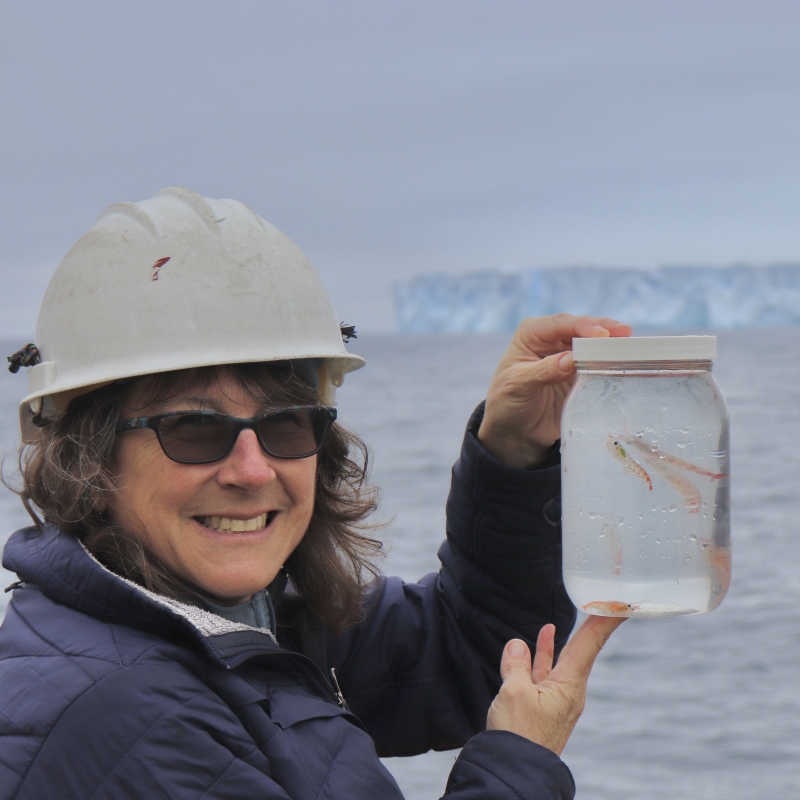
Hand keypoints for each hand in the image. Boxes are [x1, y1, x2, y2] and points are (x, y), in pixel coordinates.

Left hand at [478, 314, 631, 467]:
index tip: (600, 334)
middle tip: (625, 334)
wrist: (515, 433)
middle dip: (604, 330)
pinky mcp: (582, 375)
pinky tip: (627, 365)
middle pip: (581, 329)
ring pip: (594, 346)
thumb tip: (571, 359)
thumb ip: (543, 371)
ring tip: (632, 347)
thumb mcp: (518, 385)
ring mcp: (569, 357)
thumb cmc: (507, 403)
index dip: (581, 326)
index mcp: (532, 334)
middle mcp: (552, 340)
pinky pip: (600, 366)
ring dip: (612, 346)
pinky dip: (613, 364)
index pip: (559, 324)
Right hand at [486, 616, 624, 755]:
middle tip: (602, 608)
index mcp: (569, 685)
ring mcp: (554, 701)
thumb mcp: (514, 693)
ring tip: (551, 625)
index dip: (606, 620)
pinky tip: (530, 649)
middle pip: (581, 650)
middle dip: (589, 628)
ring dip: (556, 643)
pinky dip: (538, 660)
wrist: (514, 772)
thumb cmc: (518, 736)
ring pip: (558, 664)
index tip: (623, 604)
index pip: (591, 643)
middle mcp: (568, 691)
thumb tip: (517, 646)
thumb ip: (516, 665)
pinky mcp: (540, 709)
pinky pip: (542, 677)